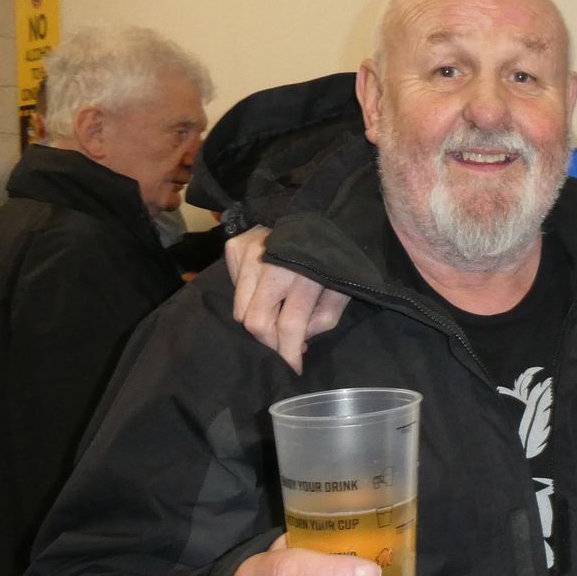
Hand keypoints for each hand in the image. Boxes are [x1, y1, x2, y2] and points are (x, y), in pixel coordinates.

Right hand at [226, 226, 347, 373]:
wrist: (318, 208)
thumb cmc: (333, 253)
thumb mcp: (342, 286)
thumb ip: (324, 318)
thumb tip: (299, 342)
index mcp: (306, 275)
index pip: (291, 325)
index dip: (290, 353)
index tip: (294, 368)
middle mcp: (272, 264)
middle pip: (256, 323)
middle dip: (270, 341)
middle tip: (284, 342)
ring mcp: (250, 253)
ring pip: (240, 310)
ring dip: (259, 321)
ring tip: (277, 314)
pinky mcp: (235, 246)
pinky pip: (234, 289)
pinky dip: (248, 297)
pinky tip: (266, 287)